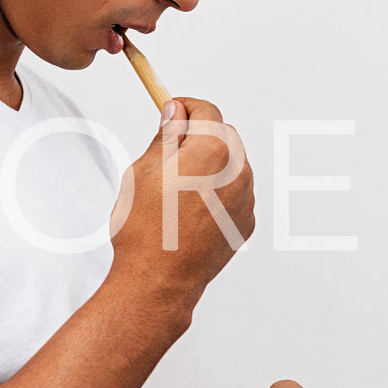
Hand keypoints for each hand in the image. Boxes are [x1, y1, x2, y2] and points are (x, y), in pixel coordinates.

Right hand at [109, 98, 254, 308]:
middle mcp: (237, 172)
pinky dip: (218, 190)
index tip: (170, 112)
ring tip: (176, 187)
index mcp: (211, 152)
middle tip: (168, 152)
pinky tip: (189, 208)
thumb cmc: (145, 230)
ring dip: (211, 163)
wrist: (158, 280)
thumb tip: (175, 114)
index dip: (185, 107)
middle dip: (200, 135)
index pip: (206, 111)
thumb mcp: (142, 172)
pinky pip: (236, 192)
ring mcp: (245, 199)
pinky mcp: (245, 222)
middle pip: (224, 135)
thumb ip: (165, 137)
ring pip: (233, 163)